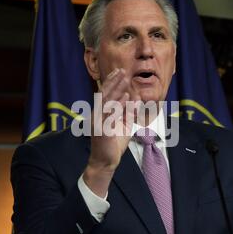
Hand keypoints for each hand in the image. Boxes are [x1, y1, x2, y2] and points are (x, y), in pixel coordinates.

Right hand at [84, 68, 139, 196]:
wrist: (106, 162)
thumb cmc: (114, 144)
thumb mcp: (124, 125)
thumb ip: (128, 112)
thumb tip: (135, 98)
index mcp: (101, 113)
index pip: (105, 94)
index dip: (111, 82)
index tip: (119, 71)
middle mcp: (97, 115)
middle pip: (104, 94)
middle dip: (113, 82)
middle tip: (122, 70)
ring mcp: (98, 122)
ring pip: (106, 102)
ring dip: (116, 89)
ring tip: (124, 79)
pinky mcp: (102, 130)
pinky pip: (110, 115)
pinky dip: (118, 105)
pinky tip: (124, 97)